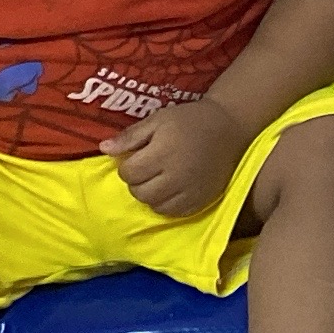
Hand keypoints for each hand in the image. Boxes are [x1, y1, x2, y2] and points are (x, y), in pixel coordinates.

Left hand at [104, 97, 249, 219]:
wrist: (230, 127)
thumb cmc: (190, 120)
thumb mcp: (158, 119)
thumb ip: (130, 136)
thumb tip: (103, 149)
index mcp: (163, 153)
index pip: (128, 173)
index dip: (128, 165)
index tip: (139, 155)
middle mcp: (176, 176)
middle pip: (139, 192)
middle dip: (137, 181)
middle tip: (148, 168)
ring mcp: (190, 191)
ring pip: (154, 205)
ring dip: (151, 194)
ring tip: (159, 179)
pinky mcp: (201, 201)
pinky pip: (174, 213)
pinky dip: (166, 204)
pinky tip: (171, 190)